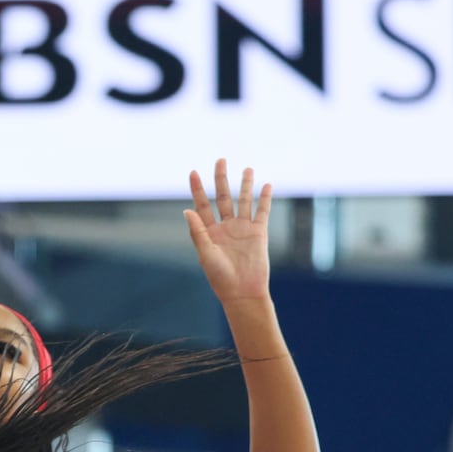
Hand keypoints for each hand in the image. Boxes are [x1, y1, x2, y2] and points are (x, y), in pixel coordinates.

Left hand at [184, 159, 271, 305]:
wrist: (243, 291)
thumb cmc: (220, 277)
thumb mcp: (205, 253)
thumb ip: (198, 231)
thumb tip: (186, 210)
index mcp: (209, 232)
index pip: (201, 205)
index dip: (197, 188)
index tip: (193, 172)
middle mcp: (225, 227)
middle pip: (222, 197)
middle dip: (221, 179)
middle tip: (221, 160)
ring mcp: (242, 228)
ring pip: (244, 201)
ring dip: (245, 185)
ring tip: (248, 168)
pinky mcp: (259, 233)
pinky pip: (262, 211)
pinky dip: (265, 198)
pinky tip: (267, 185)